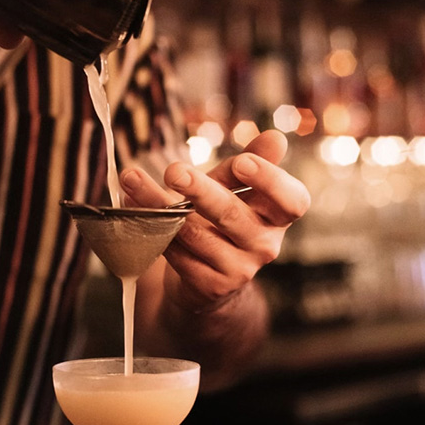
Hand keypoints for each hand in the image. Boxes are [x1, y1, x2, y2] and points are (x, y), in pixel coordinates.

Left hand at [120, 130, 310, 314]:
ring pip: (194, 233)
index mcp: (279, 216)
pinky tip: (134, 207)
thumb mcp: (235, 189)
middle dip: (200, 190)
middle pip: (232, 214)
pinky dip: (153, 228)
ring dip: (158, 205)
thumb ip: (249, 163)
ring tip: (132, 179)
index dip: (270, 181)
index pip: (292, 201)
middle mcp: (265, 245)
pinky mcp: (210, 285)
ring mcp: (239, 269)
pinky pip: (177, 253)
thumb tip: (277, 138)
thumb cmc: (223, 219)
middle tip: (173, 170)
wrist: (207, 276)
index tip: (241, 162)